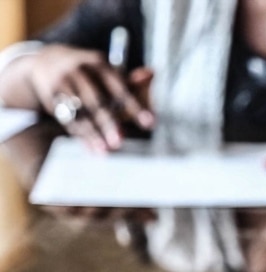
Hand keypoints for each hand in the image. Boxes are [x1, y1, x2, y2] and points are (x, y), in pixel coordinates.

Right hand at [28, 45, 154, 152]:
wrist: (47, 61)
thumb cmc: (89, 72)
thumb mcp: (107, 71)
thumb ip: (131, 80)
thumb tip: (152, 74)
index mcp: (99, 64)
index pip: (119, 87)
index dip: (135, 106)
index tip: (150, 123)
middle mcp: (80, 71)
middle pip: (96, 101)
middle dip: (108, 123)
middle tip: (119, 141)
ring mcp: (63, 83)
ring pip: (80, 112)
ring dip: (93, 133)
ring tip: (105, 150)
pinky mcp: (51, 96)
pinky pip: (68, 119)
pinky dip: (81, 136)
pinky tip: (93, 149)